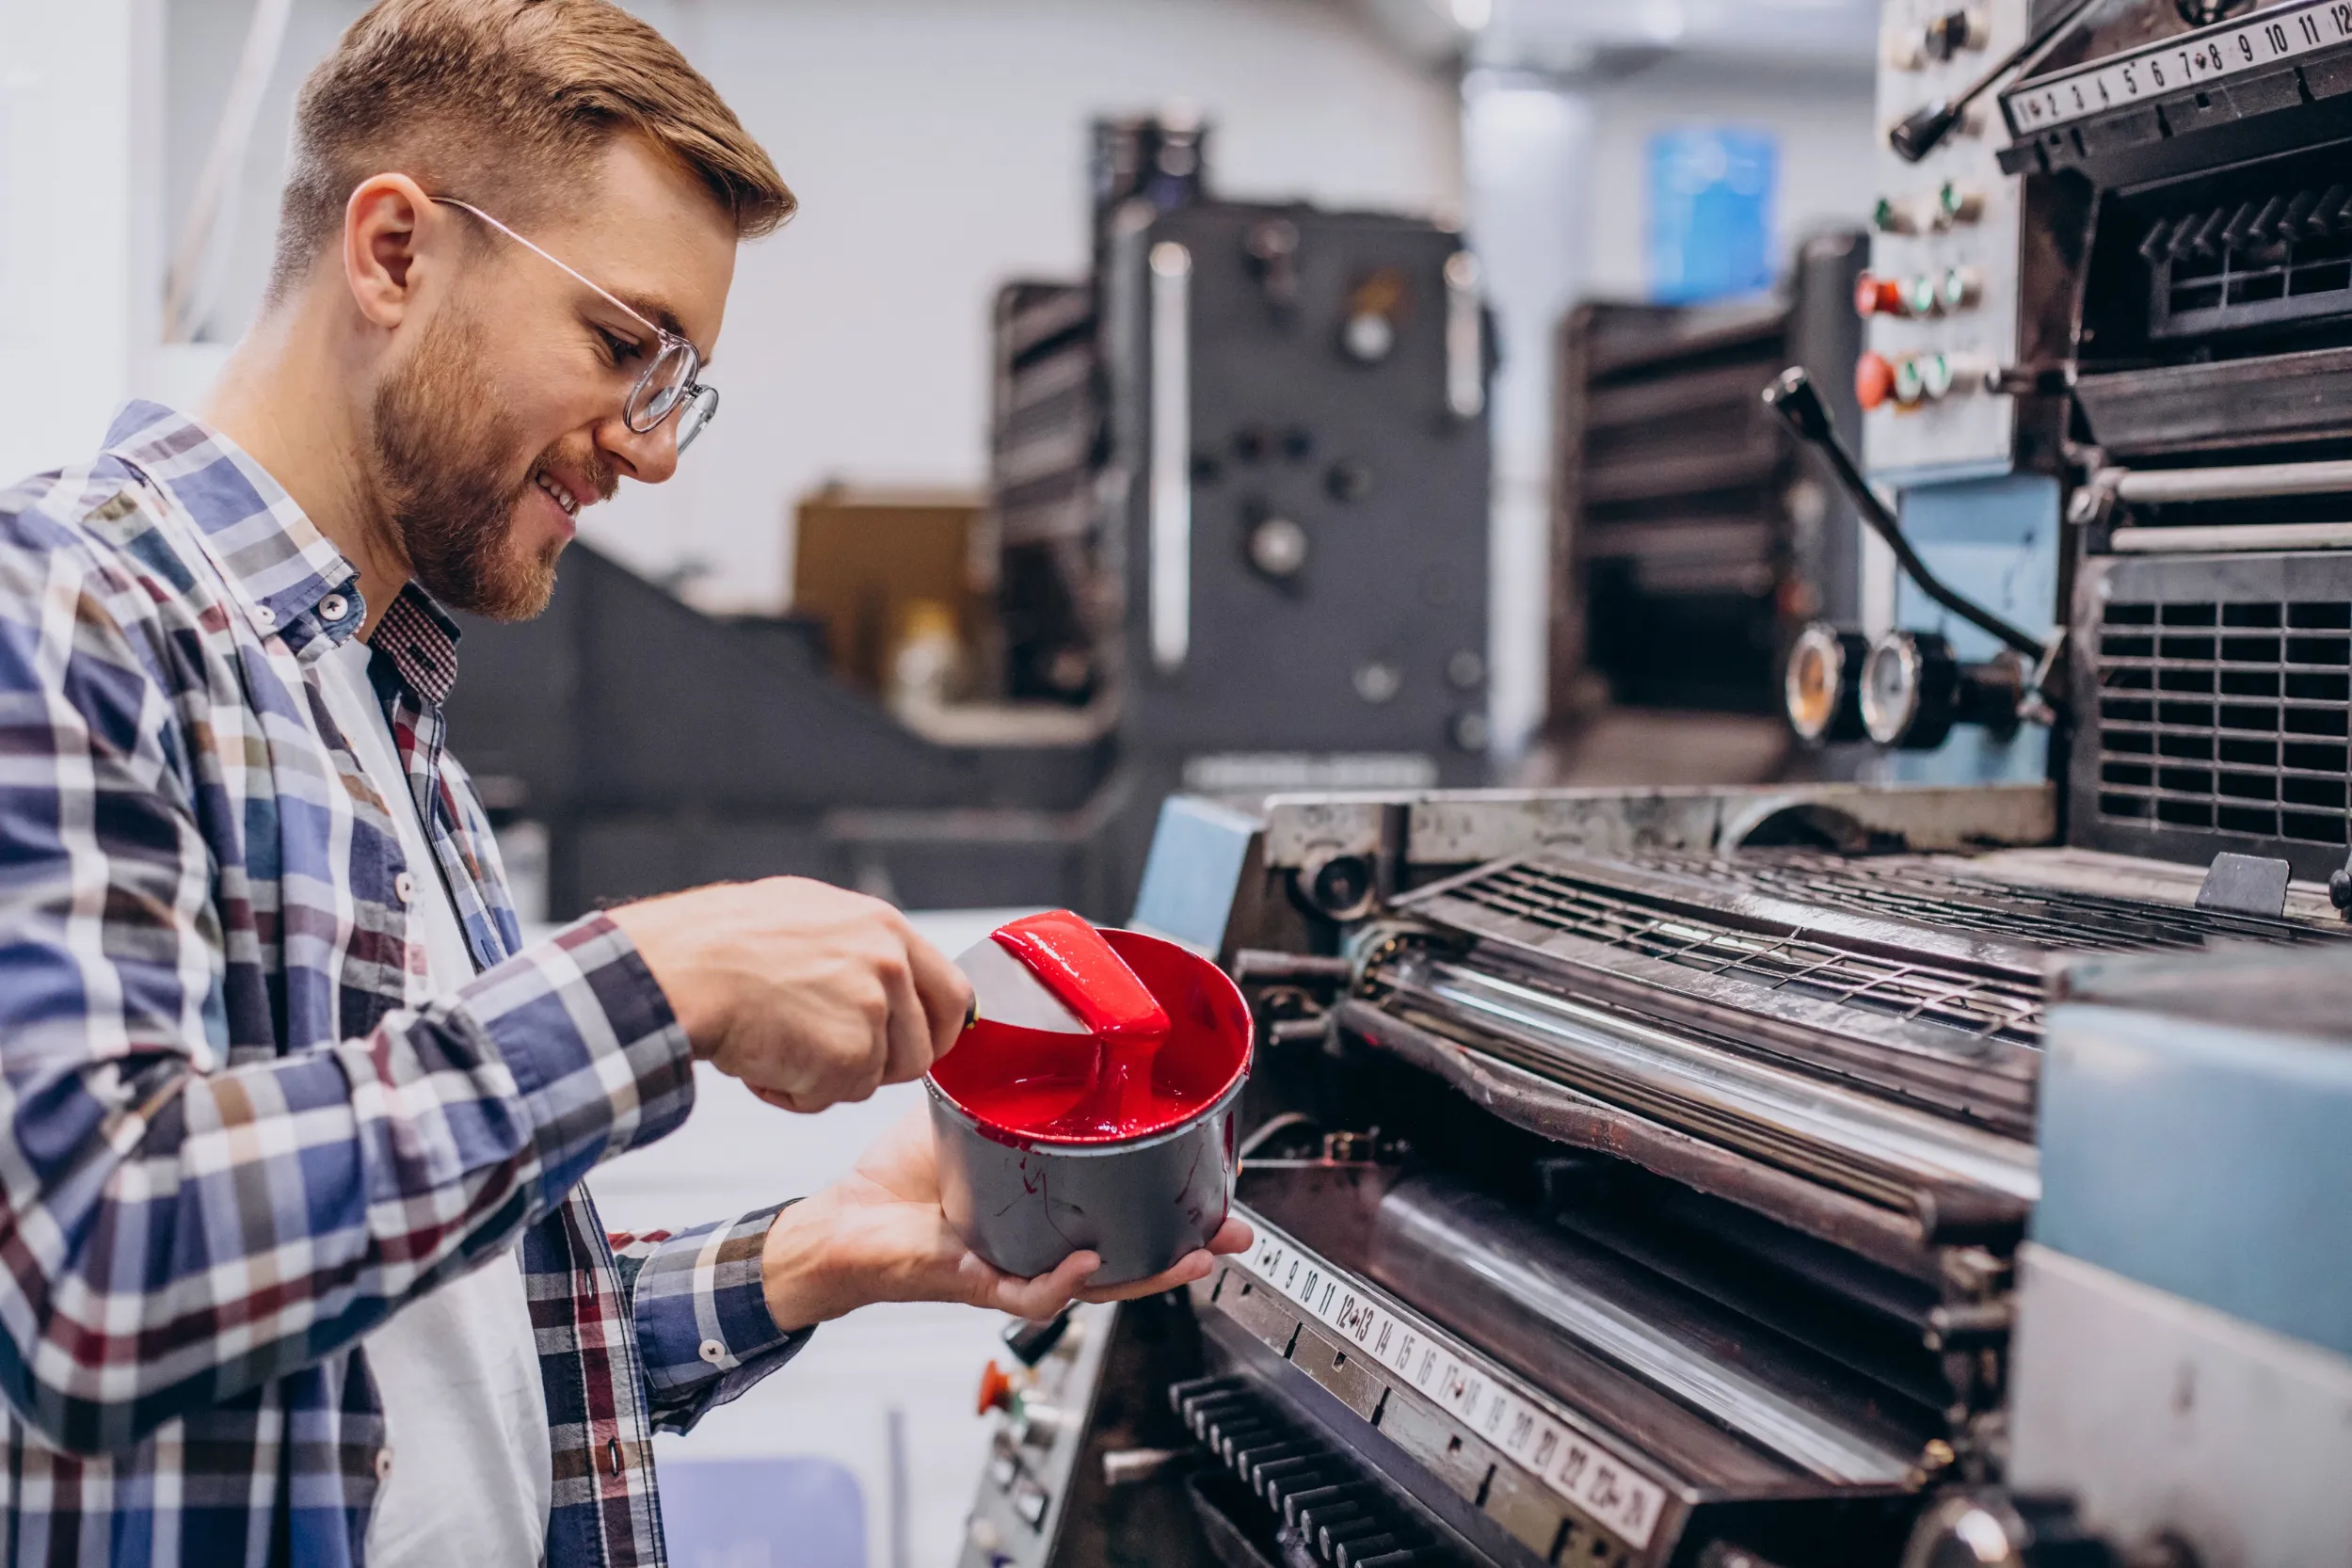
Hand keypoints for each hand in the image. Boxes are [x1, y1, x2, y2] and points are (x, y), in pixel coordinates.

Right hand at [608, 878, 970, 1111]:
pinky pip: (830, 1097)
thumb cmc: (723, 943)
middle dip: (877, 1067)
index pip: (952, 994)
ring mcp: (872, 1011)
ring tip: (778, 1045)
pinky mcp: (848, 1055)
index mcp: (885, 928)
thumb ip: (858, 948)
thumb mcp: (808, 915)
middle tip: (826, 1058)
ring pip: (873, 1079)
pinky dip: (793, 1092)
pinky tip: (761, 1060)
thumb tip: (886, 976)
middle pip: (920, 1051)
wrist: (681, 968)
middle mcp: (889, 966)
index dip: (936, 1032)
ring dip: (827, 1079)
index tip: (915, 1047)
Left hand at [759, 1104, 1253, 1329]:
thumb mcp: (963, 1122)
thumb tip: (1038, 1029)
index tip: (1214, 1184)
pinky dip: (1062, 1281)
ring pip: (1098, 1284)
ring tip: (1190, 1254)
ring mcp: (1014, 1268)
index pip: (1123, 1214)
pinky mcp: (977, 1281)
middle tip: (1231, 1231)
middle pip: (1131, 1255)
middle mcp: (1039, 1247)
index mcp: (1046, 1211)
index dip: (1172, 1206)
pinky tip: (1088, 1263)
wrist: (836, 1225)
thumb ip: (1003, 1090)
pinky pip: (1030, 1292)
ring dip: (1149, 1272)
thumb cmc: (895, 1183)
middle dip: (1188, 1246)